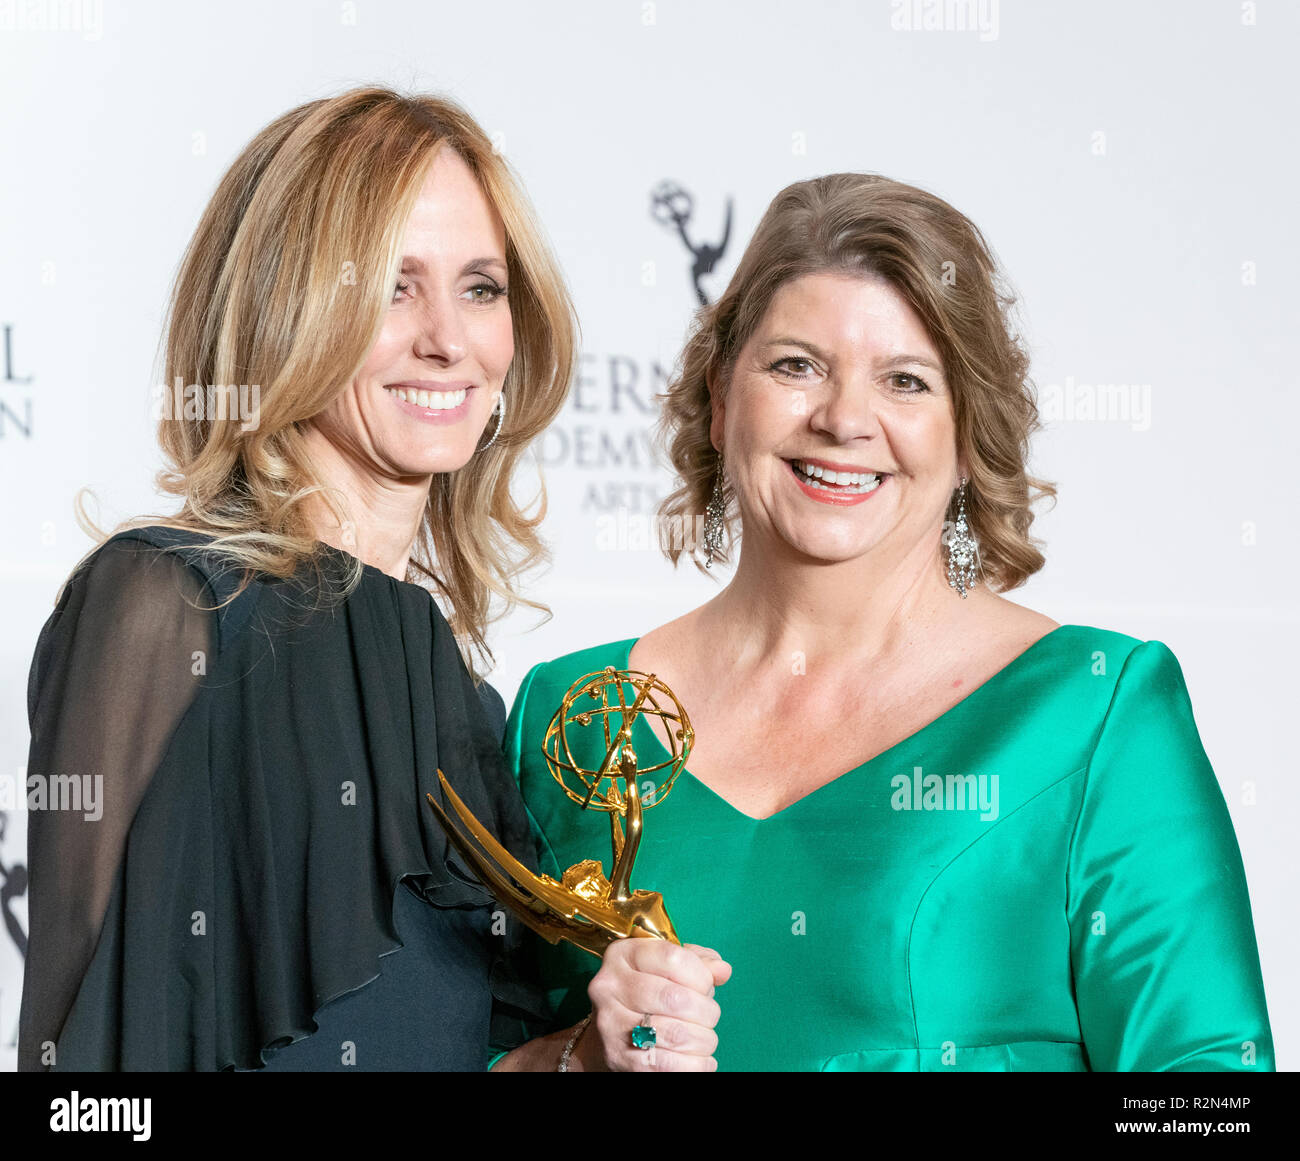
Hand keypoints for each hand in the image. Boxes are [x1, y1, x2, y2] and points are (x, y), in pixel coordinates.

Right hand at [576, 940, 731, 1071]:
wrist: (610, 1033)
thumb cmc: (648, 993)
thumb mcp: (668, 968)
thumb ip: (698, 962)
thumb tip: (722, 970)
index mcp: (623, 954)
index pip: (672, 958)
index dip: (701, 975)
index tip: (707, 987)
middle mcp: (609, 985)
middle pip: (675, 998)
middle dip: (706, 1012)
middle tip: (710, 1017)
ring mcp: (610, 1022)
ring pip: (675, 1034)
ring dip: (703, 1040)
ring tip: (706, 1039)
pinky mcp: (618, 1057)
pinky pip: (668, 1065)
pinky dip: (696, 1065)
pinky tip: (702, 1060)